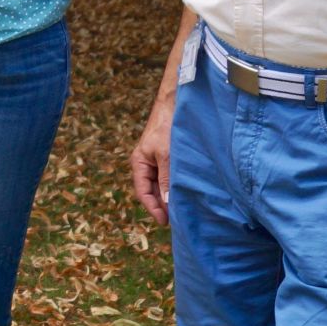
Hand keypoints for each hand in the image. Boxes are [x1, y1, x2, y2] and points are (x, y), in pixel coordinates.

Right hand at [128, 96, 175, 226]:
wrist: (175, 103)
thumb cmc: (167, 127)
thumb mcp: (167, 155)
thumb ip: (167, 179)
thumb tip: (168, 203)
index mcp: (139, 162)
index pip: (143, 192)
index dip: (153, 208)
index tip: (165, 222)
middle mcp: (146, 163)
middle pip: (152, 190)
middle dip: (162, 205)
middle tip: (177, 220)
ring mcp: (157, 160)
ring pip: (162, 184)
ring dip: (170, 196)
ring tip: (183, 210)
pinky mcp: (168, 156)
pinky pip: (169, 175)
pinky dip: (176, 185)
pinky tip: (186, 192)